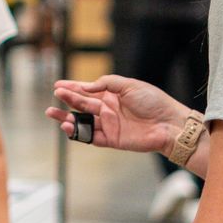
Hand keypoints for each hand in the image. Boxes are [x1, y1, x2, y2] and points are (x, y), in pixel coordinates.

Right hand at [45, 75, 188, 155]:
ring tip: (53, 112)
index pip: (88, 90)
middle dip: (68, 99)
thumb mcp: (129, 84)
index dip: (73, 87)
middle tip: (55, 95)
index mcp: (112, 95)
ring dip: (67, 117)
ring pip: (83, 121)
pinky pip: (90, 136)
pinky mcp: (111, 139)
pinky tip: (68, 125)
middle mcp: (108, 110)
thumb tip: (87, 86)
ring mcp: (109, 125)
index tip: (58, 85)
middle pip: (82, 105)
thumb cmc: (153, 101)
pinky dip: (78, 132)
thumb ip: (107, 83)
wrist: (168, 123)